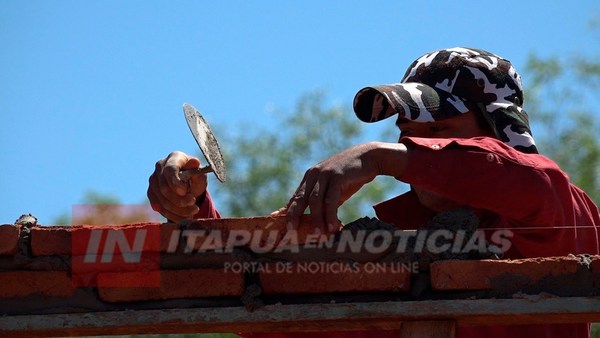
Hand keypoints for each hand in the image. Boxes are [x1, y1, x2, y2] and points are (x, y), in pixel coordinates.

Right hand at [147, 151, 207, 220]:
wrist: (189, 184)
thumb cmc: (195, 177)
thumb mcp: (200, 175)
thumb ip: (198, 172)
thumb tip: (194, 163)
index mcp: (174, 158)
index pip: (169, 170)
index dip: (175, 183)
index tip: (185, 192)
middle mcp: (160, 167)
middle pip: (164, 188)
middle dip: (180, 200)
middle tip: (194, 204)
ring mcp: (153, 180)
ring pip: (162, 201)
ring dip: (179, 210)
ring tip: (193, 211)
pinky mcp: (151, 193)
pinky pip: (160, 208)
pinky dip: (173, 215)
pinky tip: (184, 216)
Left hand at [285, 142, 407, 232]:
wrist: (369, 157)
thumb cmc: (350, 176)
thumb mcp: (333, 188)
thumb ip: (322, 201)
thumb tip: (313, 219)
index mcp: (310, 177)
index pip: (296, 197)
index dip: (288, 211)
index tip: (282, 225)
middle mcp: (314, 174)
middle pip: (300, 198)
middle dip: (294, 215)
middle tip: (292, 231)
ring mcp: (325, 174)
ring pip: (315, 201)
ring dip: (316, 219)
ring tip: (319, 235)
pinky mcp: (337, 176)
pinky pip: (331, 199)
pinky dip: (330, 215)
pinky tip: (332, 226)